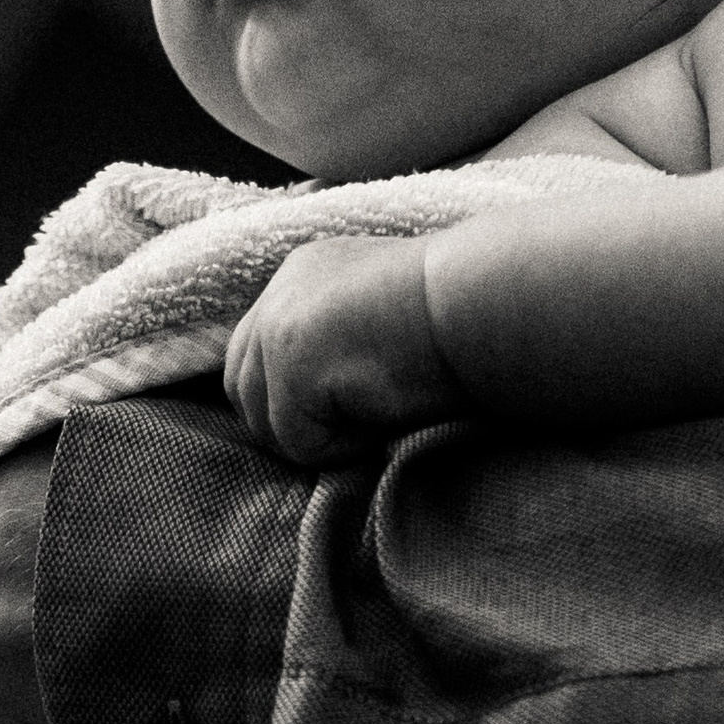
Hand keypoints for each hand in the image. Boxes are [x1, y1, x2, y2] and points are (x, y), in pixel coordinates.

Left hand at [225, 237, 465, 465]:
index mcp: (298, 277)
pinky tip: (386, 411)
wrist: (481, 303)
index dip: (284, 398)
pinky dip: (345, 446)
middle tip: (354, 426)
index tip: (340, 411)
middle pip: (243, 392)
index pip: (253, 354)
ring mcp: (278, 328)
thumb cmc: (455, 317)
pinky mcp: (292, 365)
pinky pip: (301, 444)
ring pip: (267, 425)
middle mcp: (277, 295)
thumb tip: (316, 396)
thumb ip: (336, 337)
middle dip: (289, 425)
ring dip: (322, 435)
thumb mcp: (381, 313)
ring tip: (378, 408)